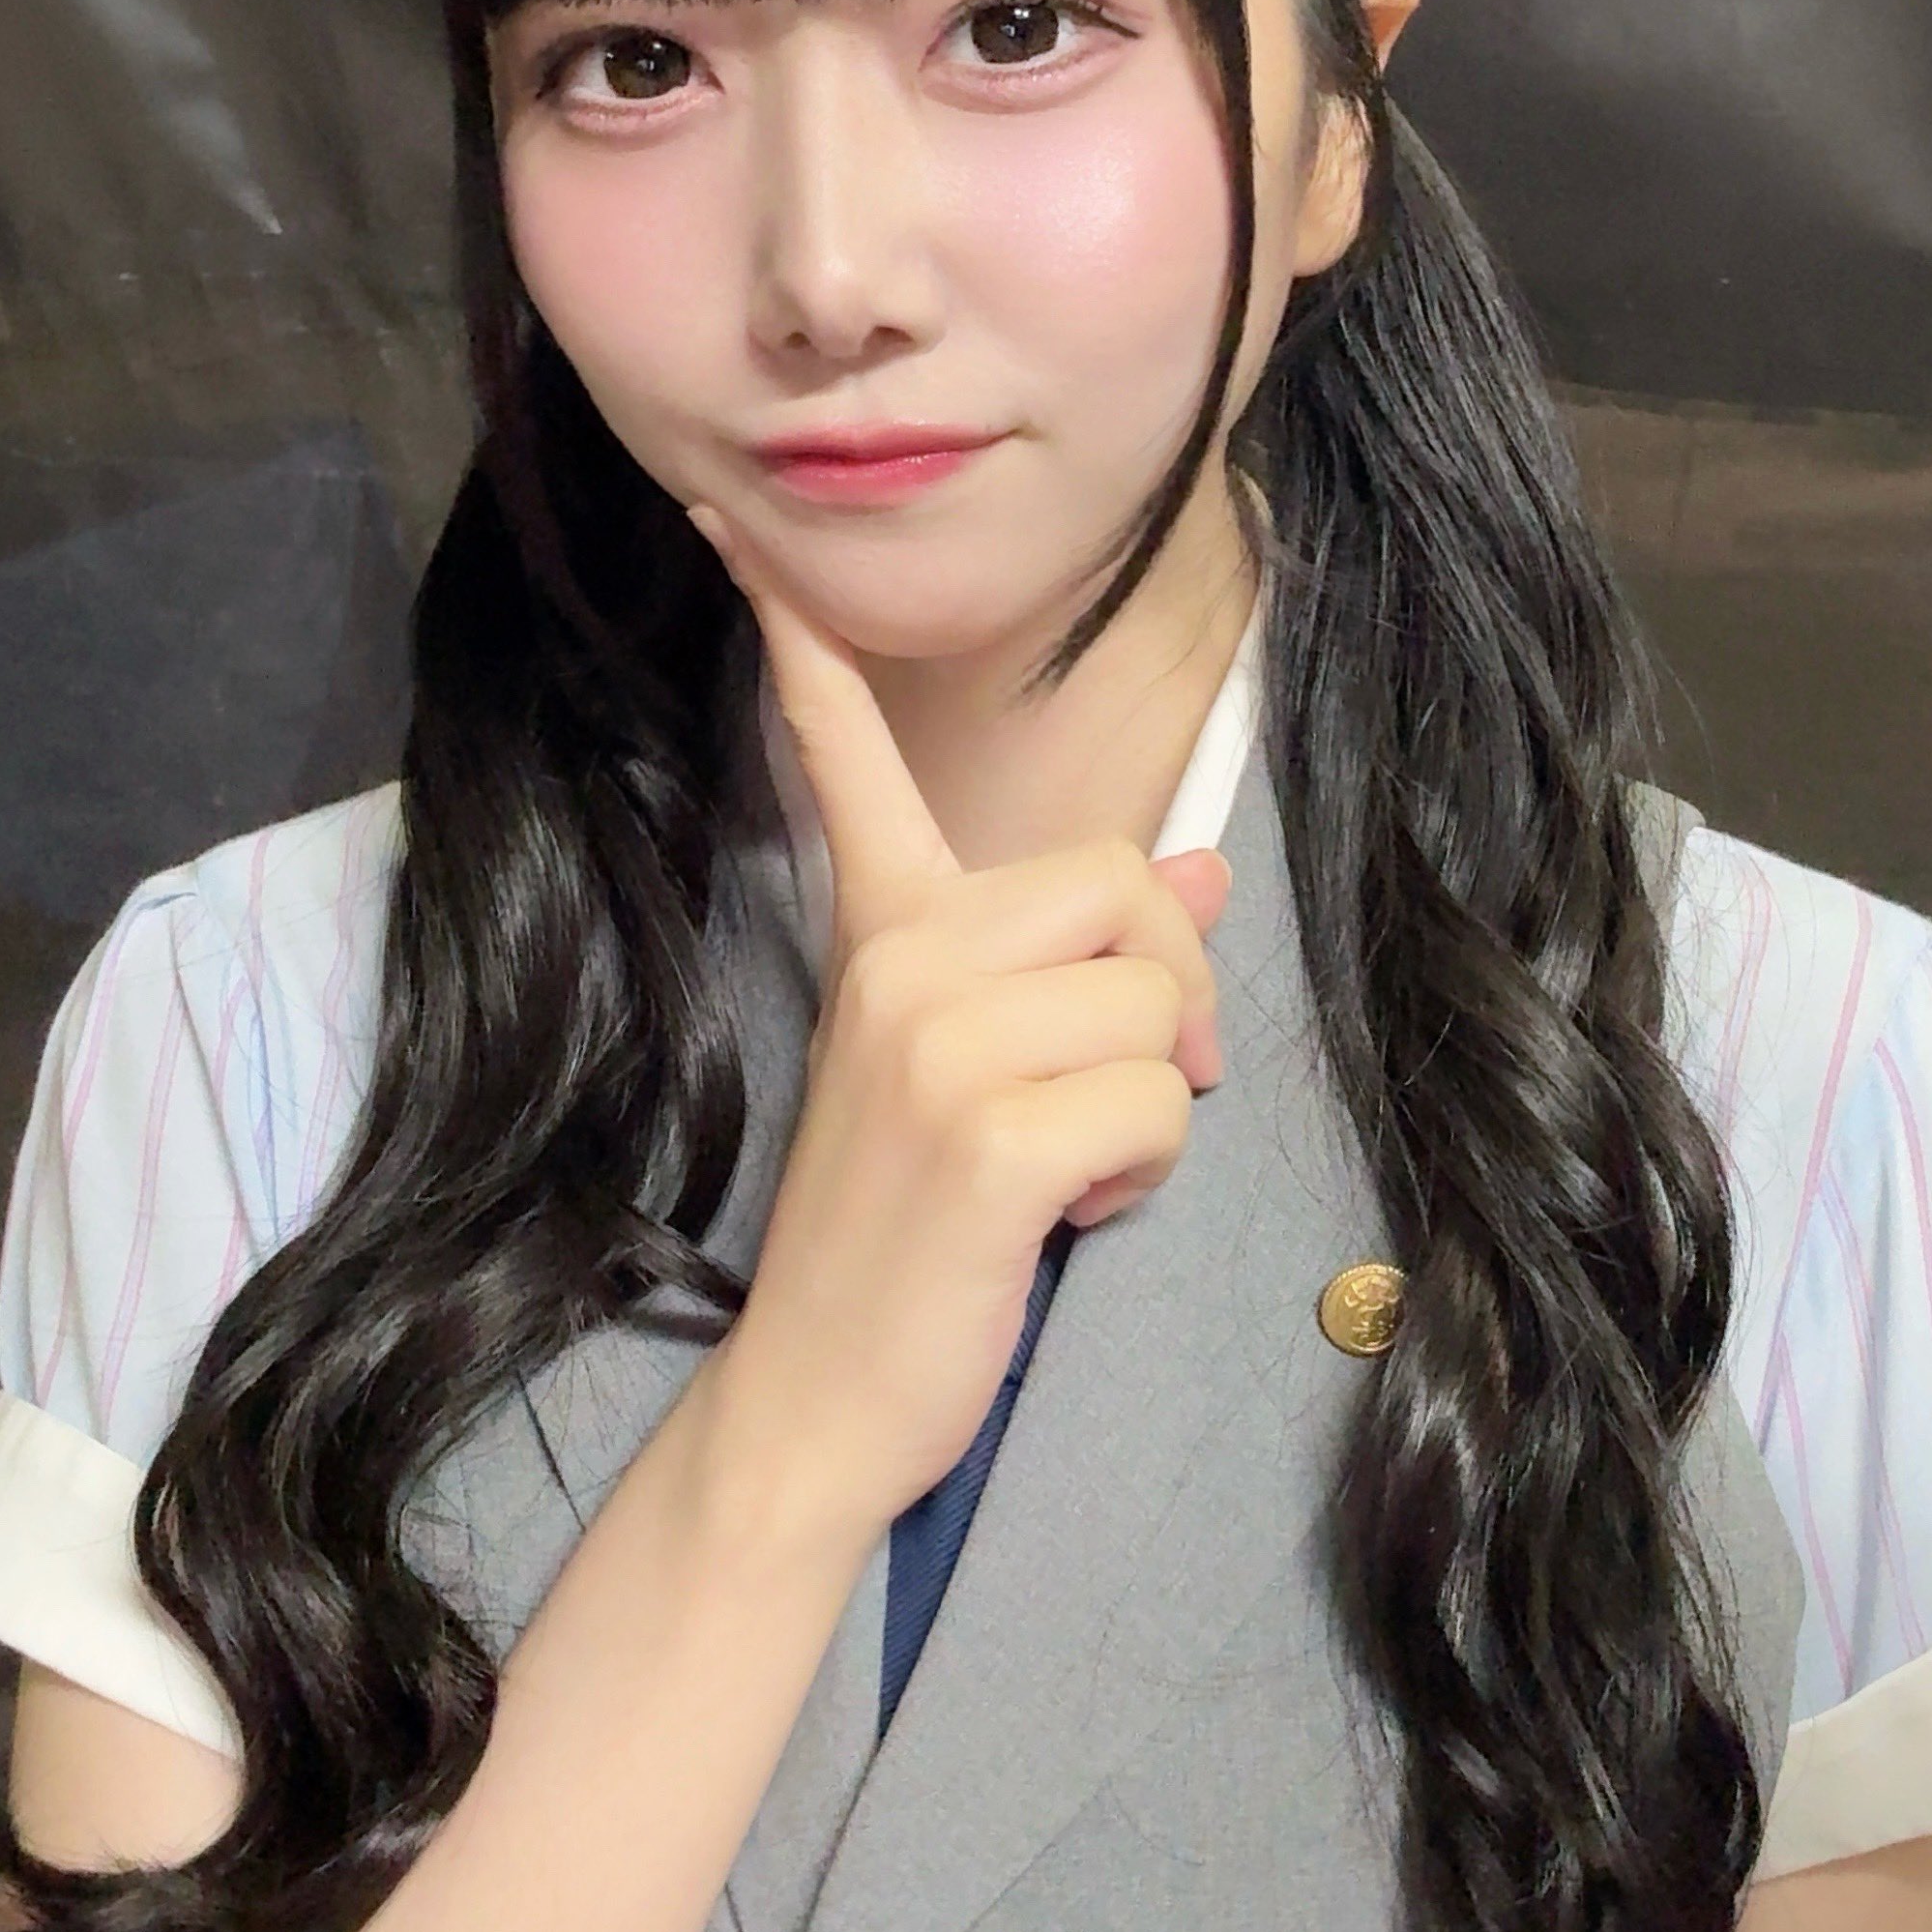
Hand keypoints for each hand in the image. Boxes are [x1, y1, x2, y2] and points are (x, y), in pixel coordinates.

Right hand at [683, 503, 1232, 1549]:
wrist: (816, 1396)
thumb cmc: (911, 1235)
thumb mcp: (978, 1072)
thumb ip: (1079, 959)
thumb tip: (1196, 857)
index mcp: (882, 932)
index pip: (841, 759)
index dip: (802, 648)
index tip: (734, 535)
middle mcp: (899, 963)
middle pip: (1123, 883)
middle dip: (1169, 992)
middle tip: (1125, 1087)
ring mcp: (934, 1044)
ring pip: (1160, 1000)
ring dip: (1157, 1100)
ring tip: (1069, 1163)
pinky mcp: (988, 1137)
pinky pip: (1157, 1099)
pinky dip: (1144, 1170)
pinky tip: (1066, 1212)